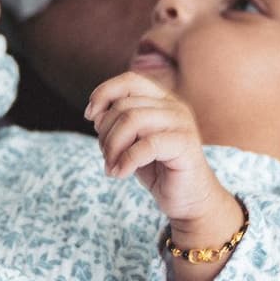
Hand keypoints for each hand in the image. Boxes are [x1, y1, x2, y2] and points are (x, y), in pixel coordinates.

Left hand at [85, 69, 232, 238]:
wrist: (189, 199)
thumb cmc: (158, 169)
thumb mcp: (132, 142)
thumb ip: (117, 123)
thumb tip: (96, 115)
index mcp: (162, 99)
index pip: (129, 81)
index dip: (104, 93)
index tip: (90, 117)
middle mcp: (174, 106)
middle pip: (124, 105)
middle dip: (105, 132)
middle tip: (106, 157)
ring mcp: (182, 123)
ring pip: (132, 120)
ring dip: (113, 146)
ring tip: (112, 166)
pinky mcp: (185, 145)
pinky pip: (146, 145)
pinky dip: (126, 161)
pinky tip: (120, 174)